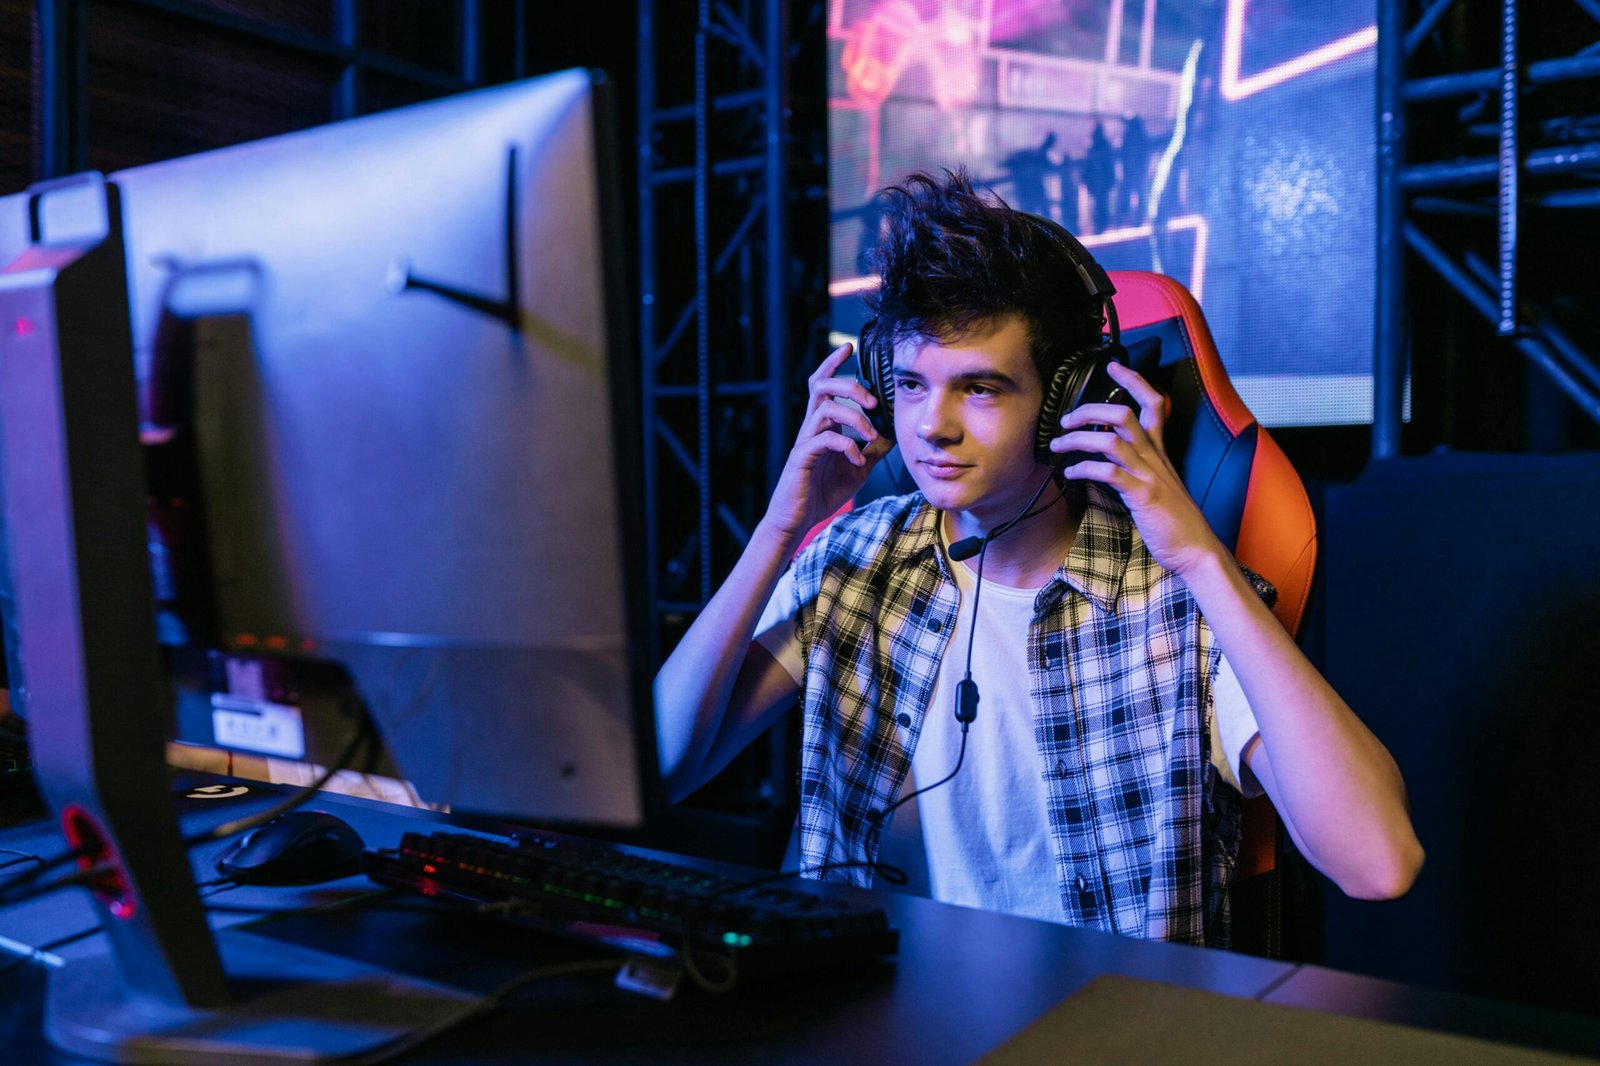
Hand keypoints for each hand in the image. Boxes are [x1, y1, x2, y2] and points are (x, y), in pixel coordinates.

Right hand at [762, 343, 893, 542]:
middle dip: (850, 386)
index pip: (825, 384)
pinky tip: (857, 459)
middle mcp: (812, 427)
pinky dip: (846, 446)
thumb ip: (873, 449)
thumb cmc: (823, 490)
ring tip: (870, 435)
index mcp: (823, 424)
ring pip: (825, 410)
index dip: (834, 363)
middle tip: (872, 400)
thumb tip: (893, 433)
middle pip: (822, 387)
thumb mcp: (858, 467)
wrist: (798, 518)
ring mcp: (806, 441)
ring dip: (854, 418)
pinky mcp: (802, 458)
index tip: (849, 346)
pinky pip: (824, 440)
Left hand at [1049, 361, 1224, 576]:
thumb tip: (1103, 460)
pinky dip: (1083, 468)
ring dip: (1077, 439)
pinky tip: (1069, 473)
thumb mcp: (1156, 486)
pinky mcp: (1142, 495)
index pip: (1153, 403)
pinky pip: (1108, 473)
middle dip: (1088, 410)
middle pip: (1122, 414)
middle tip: (1065, 419)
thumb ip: (1135, 468)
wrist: (1196, 550)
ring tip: (1057, 445)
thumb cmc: (1173, 521)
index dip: (1133, 381)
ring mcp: (1149, 475)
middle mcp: (1155, 457)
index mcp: (1160, 452)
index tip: (1113, 366)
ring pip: (1111, 439)